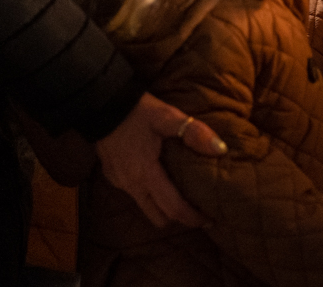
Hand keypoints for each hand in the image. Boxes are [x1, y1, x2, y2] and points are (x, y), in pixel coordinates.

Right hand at [95, 92, 226, 228]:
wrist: (102, 104)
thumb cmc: (138, 111)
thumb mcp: (168, 116)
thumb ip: (194, 133)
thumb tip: (220, 150)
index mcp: (145, 173)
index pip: (172, 208)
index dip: (192, 217)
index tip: (209, 220)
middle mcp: (130, 184)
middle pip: (158, 216)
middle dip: (178, 217)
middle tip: (197, 209)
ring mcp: (119, 182)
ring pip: (145, 208)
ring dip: (163, 208)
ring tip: (182, 195)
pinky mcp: (112, 176)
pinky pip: (134, 195)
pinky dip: (150, 194)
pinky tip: (160, 178)